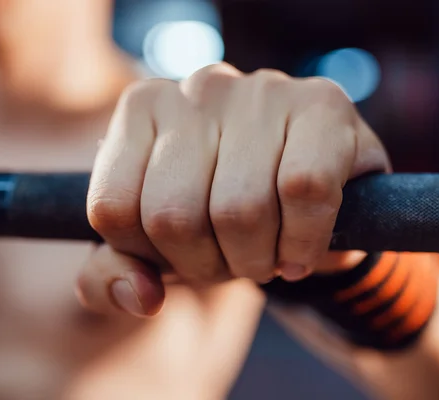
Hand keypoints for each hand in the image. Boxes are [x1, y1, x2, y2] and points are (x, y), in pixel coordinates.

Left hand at [76, 63, 388, 316]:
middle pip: (175, 216)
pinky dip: (302, 242)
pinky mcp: (322, 104)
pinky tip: (300, 251)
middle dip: (208, 266)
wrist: (313, 177)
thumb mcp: (159, 241)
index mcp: (143, 109)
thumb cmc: (226, 206)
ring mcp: (262, 89)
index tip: (188, 252)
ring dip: (257, 261)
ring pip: (240, 210)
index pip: (116, 211)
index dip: (154, 256)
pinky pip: (303, 191)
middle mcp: (198, 87)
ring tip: (269, 253)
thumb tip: (142, 297)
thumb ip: (116, 271)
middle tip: (234, 260)